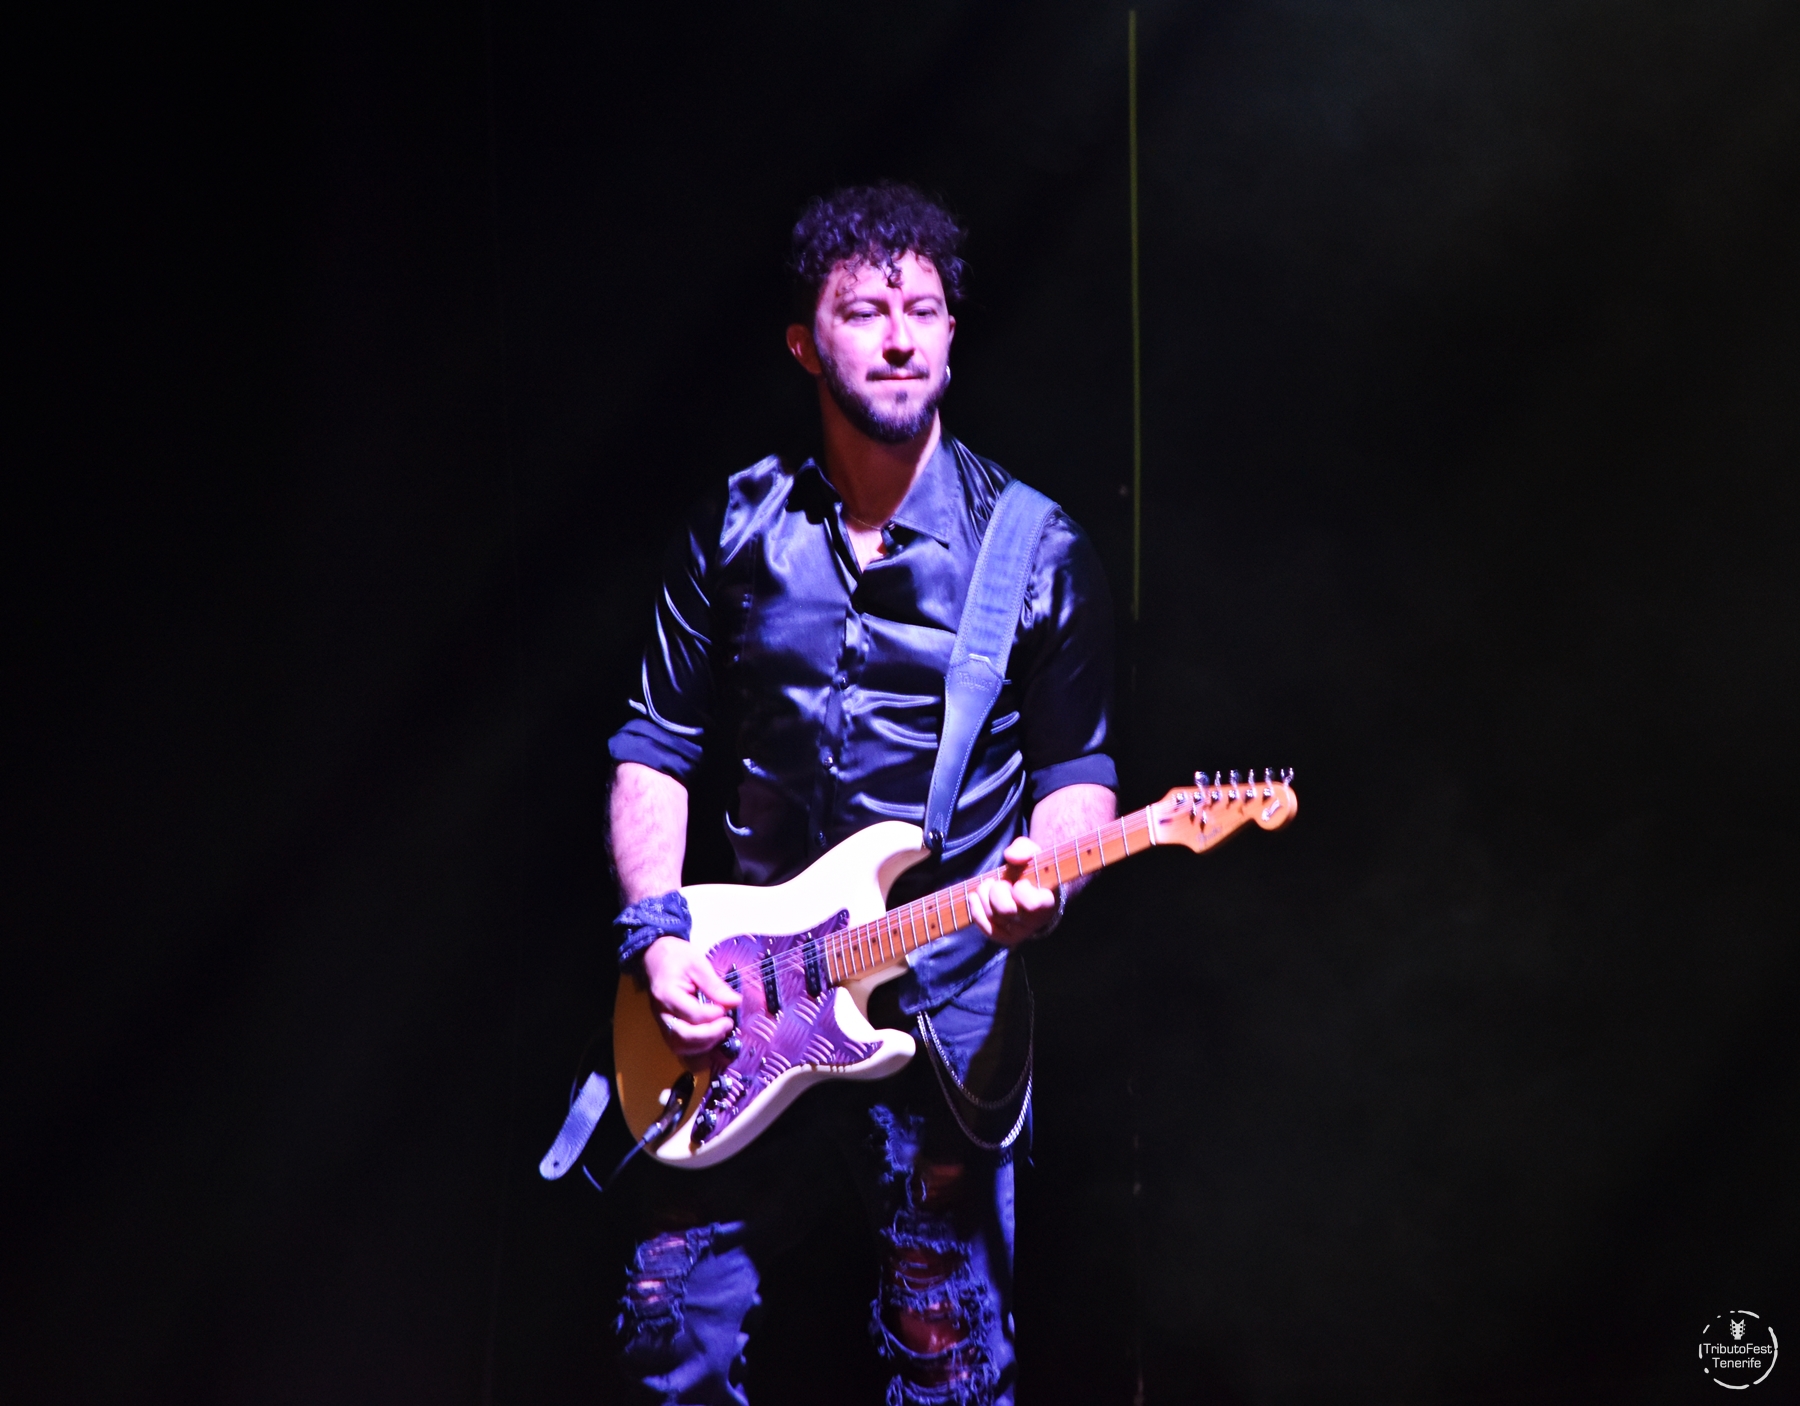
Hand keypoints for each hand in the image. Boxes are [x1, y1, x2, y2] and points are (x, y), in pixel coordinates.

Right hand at [642, 935, 740, 1055]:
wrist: (654, 956)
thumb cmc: (675, 956)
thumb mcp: (698, 963)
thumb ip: (715, 985)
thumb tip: (735, 1002)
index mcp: (667, 994)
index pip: (692, 1013)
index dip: (714, 1014)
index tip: (730, 1006)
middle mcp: (661, 1012)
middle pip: (683, 1035)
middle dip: (710, 1034)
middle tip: (728, 1023)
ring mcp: (662, 1022)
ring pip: (680, 1045)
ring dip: (704, 1044)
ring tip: (721, 1030)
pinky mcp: (666, 1026)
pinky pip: (679, 1044)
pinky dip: (697, 1046)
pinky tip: (711, 1036)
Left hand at [968, 836, 1059, 946]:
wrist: (1035, 892)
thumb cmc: (1034, 873)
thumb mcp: (1033, 855)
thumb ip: (1024, 849)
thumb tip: (1010, 856)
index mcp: (1047, 903)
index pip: (1032, 903)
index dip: (1021, 889)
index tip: (1021, 881)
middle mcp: (1035, 922)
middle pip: (1006, 911)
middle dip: (998, 891)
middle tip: (1001, 883)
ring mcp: (1020, 932)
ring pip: (992, 916)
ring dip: (984, 895)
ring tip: (988, 884)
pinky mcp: (1005, 937)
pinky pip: (986, 929)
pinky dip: (976, 911)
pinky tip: (975, 896)